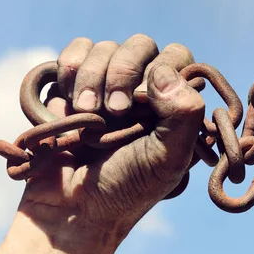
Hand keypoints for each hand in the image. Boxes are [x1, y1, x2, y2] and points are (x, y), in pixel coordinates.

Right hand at [21, 34, 204, 234]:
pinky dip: (71, 68)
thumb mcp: (170, 158)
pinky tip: (70, 101)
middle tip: (114, 112)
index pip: (178, 57)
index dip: (161, 73)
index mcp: (174, 103)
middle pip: (141, 45)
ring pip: (107, 47)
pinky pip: (78, 49)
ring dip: (93, 79)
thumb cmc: (128, 187)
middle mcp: (144, 88)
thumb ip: (183, 114)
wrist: (72, 208)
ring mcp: (108, 83)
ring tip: (87, 115)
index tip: (142, 106)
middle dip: (123, 73)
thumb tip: (165, 71)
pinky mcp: (75, 83)